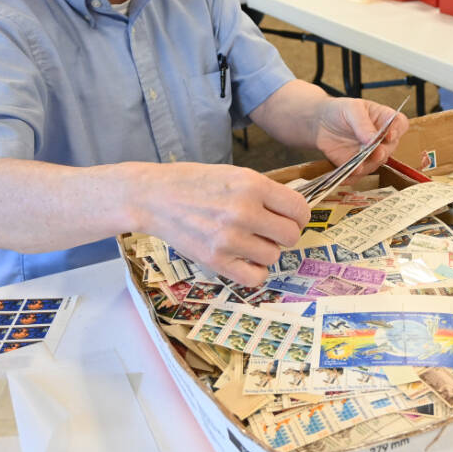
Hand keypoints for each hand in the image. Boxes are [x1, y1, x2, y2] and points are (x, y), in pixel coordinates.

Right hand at [136, 163, 308, 286]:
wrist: (153, 197)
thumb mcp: (234, 174)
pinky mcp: (215, 261)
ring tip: (248, 241)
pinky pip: (255, 277)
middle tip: (267, 230)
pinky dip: (254, 271)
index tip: (289, 217)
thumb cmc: (193, 182)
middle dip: (283, 233)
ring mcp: (230, 239)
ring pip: (274, 256)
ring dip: (266, 251)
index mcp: (252, 185)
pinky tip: (244, 259)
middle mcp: (244, 212)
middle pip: (291, 236)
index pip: (299, 209)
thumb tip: (292, 210)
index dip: (298, 215)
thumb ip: (264, 191)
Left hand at [314, 98, 408, 176]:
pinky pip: (358, 174)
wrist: (320, 123)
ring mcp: (371, 154)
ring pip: (375, 164)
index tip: (389, 135)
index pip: (400, 124)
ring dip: (367, 166)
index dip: (397, 130)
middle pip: (390, 148)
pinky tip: (344, 176)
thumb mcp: (351, 109)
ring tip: (356, 167)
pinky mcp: (358, 165)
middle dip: (382, 152)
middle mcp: (382, 139)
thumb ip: (363, 124)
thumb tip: (373, 140)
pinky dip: (351, 176)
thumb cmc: (340, 111)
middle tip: (375, 152)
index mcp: (384, 119)